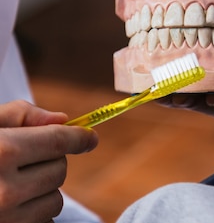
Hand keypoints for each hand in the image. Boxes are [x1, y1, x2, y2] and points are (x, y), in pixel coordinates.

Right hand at [0, 100, 97, 222]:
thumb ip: (20, 116)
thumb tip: (62, 120)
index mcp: (1, 152)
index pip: (58, 141)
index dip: (79, 137)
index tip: (90, 138)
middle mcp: (5, 189)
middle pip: (59, 170)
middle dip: (50, 162)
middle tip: (23, 162)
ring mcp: (8, 218)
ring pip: (54, 200)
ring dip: (42, 191)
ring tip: (11, 185)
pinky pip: (44, 222)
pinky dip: (34, 214)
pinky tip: (12, 206)